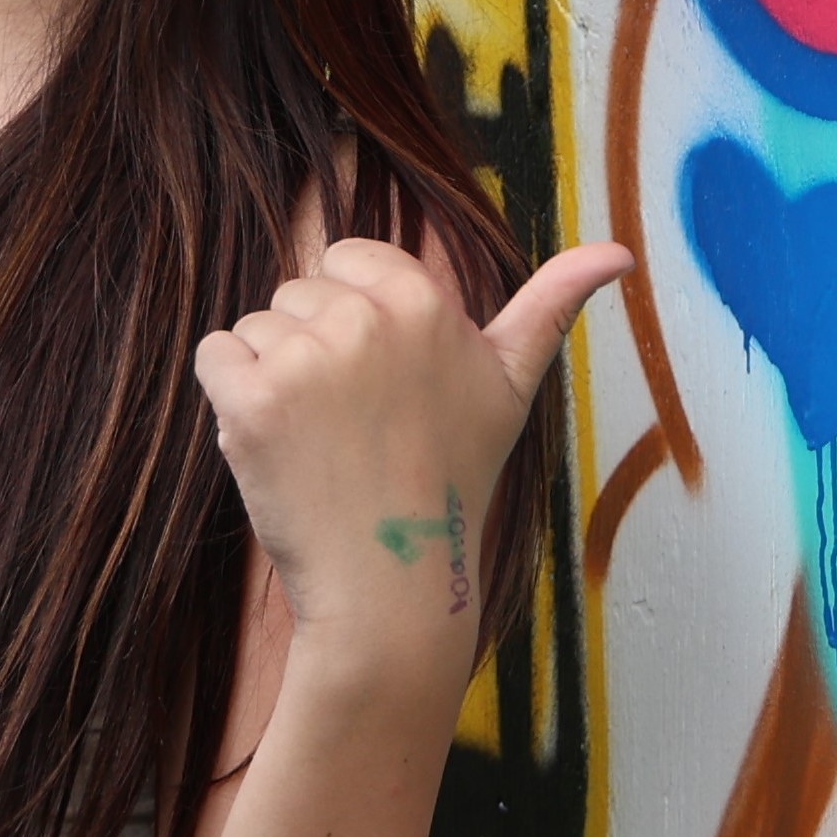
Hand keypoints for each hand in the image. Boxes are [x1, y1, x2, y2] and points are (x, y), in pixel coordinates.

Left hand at [192, 235, 631, 685]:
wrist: (391, 586)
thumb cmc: (451, 481)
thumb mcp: (512, 386)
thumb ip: (555, 304)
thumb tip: (621, 251)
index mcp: (423, 298)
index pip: (346, 259)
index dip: (356, 319)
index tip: (384, 384)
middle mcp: (365, 317)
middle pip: (297, 292)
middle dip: (314, 349)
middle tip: (356, 425)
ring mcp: (306, 359)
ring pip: (256, 327)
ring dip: (273, 379)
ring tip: (322, 442)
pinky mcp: (251, 401)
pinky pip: (215, 357)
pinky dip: (231, 401)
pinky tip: (277, 448)